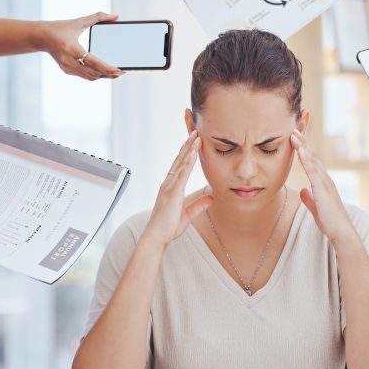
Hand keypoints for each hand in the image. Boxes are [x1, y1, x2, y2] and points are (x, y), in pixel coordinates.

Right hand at [43, 12, 123, 79]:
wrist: (41, 37)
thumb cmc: (60, 27)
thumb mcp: (78, 21)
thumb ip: (98, 17)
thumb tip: (115, 16)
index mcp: (71, 48)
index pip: (93, 62)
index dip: (107, 68)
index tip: (119, 70)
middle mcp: (69, 61)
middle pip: (94, 73)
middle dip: (109, 74)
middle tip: (123, 71)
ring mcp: (67, 68)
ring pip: (90, 77)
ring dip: (104, 76)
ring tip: (116, 73)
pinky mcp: (67, 71)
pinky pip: (85, 76)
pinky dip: (96, 74)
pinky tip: (104, 71)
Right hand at [143, 131, 213, 246]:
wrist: (157, 237)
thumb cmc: (168, 227)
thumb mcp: (188, 214)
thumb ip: (200, 205)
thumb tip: (211, 197)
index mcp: (171, 188)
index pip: (180, 166)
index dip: (187, 153)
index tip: (193, 142)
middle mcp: (168, 184)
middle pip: (179, 160)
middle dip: (188, 145)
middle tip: (195, 132)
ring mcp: (169, 187)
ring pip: (181, 163)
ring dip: (189, 149)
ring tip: (196, 136)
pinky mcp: (172, 192)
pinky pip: (181, 174)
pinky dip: (188, 162)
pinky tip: (193, 153)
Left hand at [290, 130, 353, 243]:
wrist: (342, 233)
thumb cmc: (331, 223)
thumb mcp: (316, 208)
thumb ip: (310, 199)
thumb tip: (303, 190)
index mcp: (323, 184)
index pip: (312, 163)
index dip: (304, 150)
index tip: (296, 139)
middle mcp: (326, 180)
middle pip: (313, 156)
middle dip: (303, 142)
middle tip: (295, 128)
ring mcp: (325, 183)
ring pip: (313, 160)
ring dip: (303, 146)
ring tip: (294, 133)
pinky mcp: (323, 189)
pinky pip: (313, 171)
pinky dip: (306, 159)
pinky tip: (300, 150)